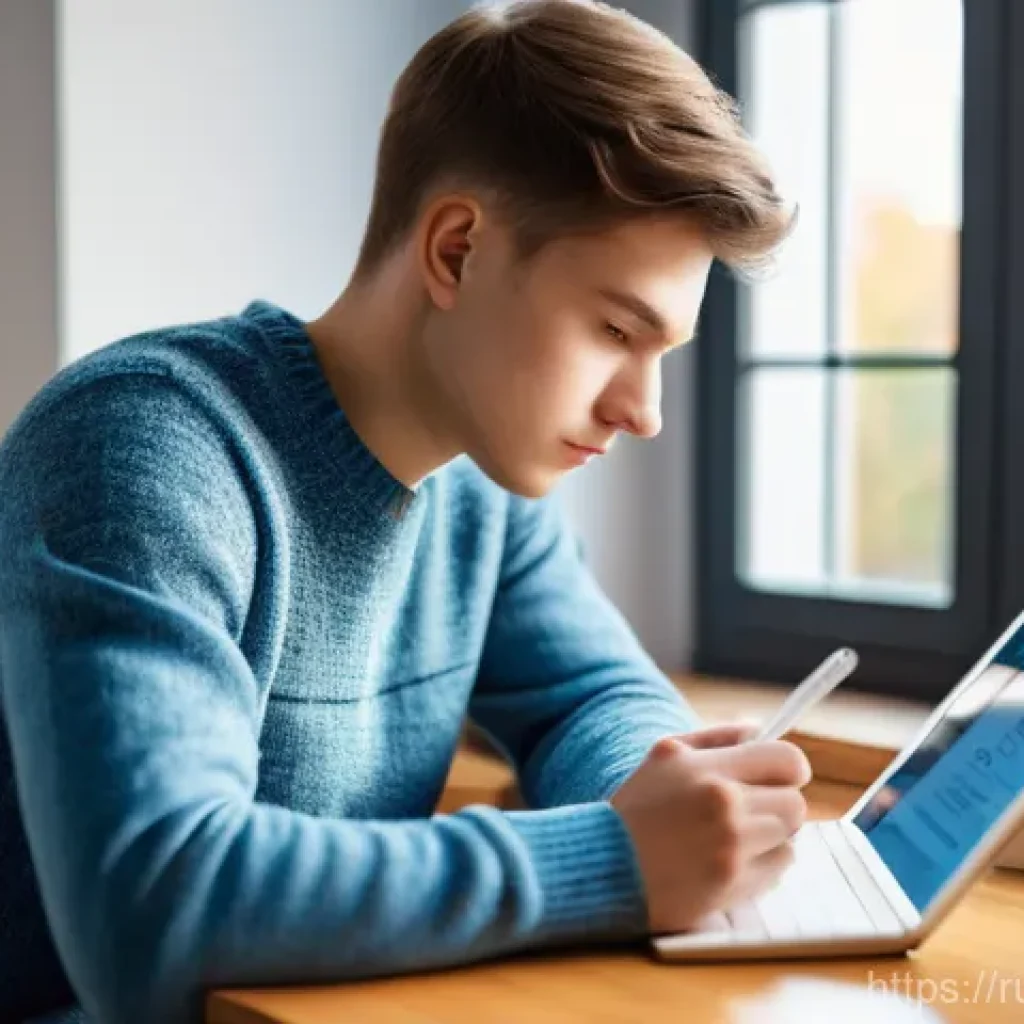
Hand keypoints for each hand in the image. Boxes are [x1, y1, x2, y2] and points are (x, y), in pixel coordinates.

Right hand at [609, 723, 811, 934]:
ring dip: (770, 838)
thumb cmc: (637, 807)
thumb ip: (716, 736)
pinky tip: (731, 860)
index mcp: (708, 769)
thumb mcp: (666, 755)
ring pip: (790, 839)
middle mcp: (724, 806)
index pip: (788, 760)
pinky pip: (777, 870)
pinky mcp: (732, 886)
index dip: (790, 769)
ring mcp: (731, 849)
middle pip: (795, 804)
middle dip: (778, 806)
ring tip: (735, 838)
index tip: (780, 778)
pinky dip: (762, 865)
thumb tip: (760, 727)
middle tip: (751, 812)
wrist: (606, 865)